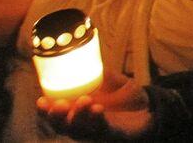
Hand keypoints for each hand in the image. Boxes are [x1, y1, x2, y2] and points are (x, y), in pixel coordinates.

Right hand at [37, 71, 153, 139]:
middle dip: (56, 117)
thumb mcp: (114, 82)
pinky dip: (98, 120)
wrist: (151, 110)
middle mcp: (84, 126)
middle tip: (57, 104)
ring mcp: (97, 133)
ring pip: (80, 131)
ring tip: (83, 100)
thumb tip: (88, 57)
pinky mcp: (113, 136)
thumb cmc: (127, 97)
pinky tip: (98, 108)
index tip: (40, 100)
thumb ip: (101, 74)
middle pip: (63, 127)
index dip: (46, 111)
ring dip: (78, 116)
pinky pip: (103, 130)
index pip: (56, 115)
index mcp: (78, 113)